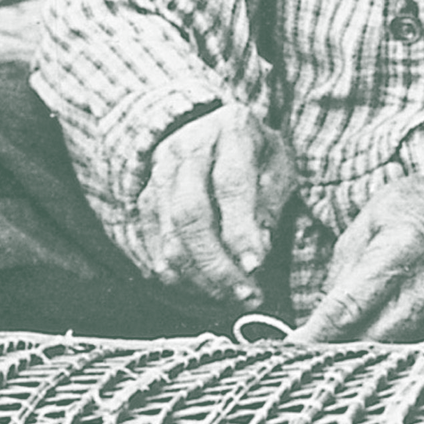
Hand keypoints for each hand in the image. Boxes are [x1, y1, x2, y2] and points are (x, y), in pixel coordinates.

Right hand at [137, 104, 296, 307]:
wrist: (212, 127)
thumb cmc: (256, 152)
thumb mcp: (278, 164)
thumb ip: (270, 203)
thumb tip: (256, 250)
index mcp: (230, 130)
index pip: (230, 185)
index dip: (240, 230)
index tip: (255, 266)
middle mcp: (187, 146)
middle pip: (190, 213)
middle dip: (217, 263)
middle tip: (244, 293)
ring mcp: (160, 171)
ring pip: (170, 235)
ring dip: (199, 276)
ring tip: (230, 295)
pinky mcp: (145, 196)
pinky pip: (153, 244)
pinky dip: (176, 273)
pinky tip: (203, 286)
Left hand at [293, 143, 423, 343]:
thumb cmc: (414, 208)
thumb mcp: (369, 220)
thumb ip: (342, 269)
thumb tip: (318, 317)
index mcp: (401, 249)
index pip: (352, 304)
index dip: (319, 331)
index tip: (292, 346)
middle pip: (371, 337)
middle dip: (335, 345)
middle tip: (306, 346)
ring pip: (391, 349)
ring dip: (359, 349)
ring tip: (335, 341)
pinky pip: (411, 346)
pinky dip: (386, 345)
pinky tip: (370, 334)